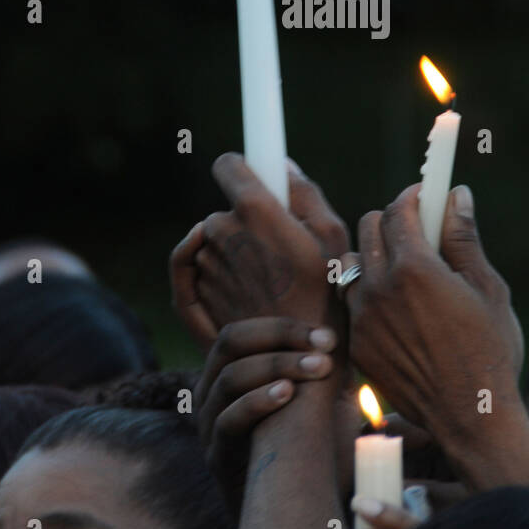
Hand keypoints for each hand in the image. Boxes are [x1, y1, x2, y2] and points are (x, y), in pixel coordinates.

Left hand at [171, 154, 349, 345]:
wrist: (297, 362)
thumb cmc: (325, 296)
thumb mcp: (332, 236)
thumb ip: (304, 192)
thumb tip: (282, 166)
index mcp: (255, 210)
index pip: (228, 165)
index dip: (242, 171)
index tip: (255, 181)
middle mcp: (221, 231)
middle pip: (227, 209)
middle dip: (248, 222)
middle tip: (281, 249)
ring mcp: (205, 262)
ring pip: (216, 240)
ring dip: (236, 250)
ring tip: (272, 278)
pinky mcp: (195, 291)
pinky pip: (206, 267)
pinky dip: (225, 273)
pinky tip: (253, 293)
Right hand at [195, 316, 338, 510]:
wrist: (296, 512)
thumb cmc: (310, 450)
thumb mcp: (318, 401)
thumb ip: (322, 367)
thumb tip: (342, 326)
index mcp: (229, 373)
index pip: (241, 333)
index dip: (282, 327)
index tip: (327, 337)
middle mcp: (211, 394)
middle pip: (229, 345)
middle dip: (280, 341)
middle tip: (324, 351)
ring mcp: (208, 425)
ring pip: (229, 379)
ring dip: (275, 367)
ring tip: (315, 369)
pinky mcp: (216, 458)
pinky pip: (227, 421)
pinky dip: (257, 402)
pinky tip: (288, 394)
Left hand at [347, 183, 523, 447]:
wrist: (470, 417)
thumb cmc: (490, 351)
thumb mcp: (488, 288)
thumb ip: (464, 238)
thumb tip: (456, 195)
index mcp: (414, 268)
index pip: (398, 210)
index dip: (413, 197)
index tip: (425, 196)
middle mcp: (379, 289)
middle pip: (370, 228)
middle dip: (392, 220)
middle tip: (419, 232)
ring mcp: (363, 319)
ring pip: (356, 264)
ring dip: (376, 256)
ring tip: (406, 271)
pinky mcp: (358, 346)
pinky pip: (354, 303)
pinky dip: (371, 294)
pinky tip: (398, 309)